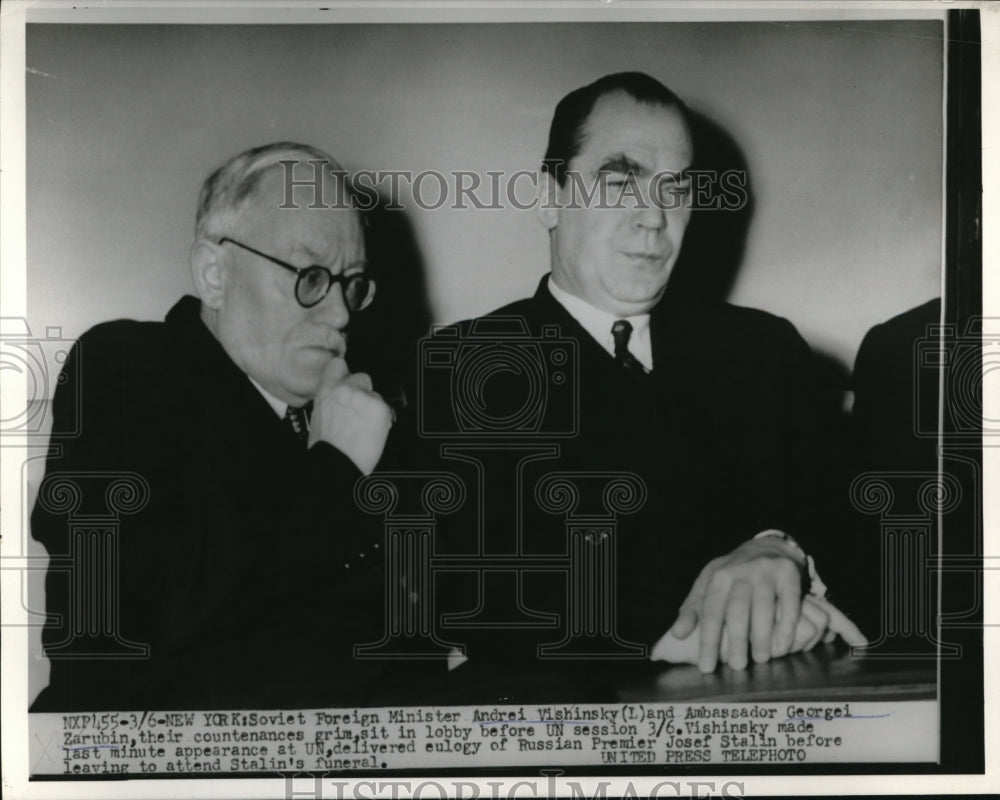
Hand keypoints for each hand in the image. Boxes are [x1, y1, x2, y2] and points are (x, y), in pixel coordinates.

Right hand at [308, 357, 393, 473]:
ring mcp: (365, 398)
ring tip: (364, 427)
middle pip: (362, 378)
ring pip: (376, 396)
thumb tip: (340, 399)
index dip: (345, 372)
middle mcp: (346, 389)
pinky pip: (386, 410)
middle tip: (359, 411)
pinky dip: (382, 420)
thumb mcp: (319, 416)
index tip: (348, 378)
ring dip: (373, 408)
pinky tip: (372, 432)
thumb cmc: (326, 447)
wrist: (336, 463)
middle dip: (363, 392)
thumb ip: (331, 400)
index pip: (338, 365)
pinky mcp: (380, 408)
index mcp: (327, 390)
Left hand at [668, 537, 804, 672]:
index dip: (708, 641)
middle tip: (737, 666)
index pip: (710, 613)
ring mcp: (765, 571)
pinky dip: (786, 625)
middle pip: (737, 611)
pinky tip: (783, 644)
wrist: (766, 547)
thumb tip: (676, 635)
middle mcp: (740, 572)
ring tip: (761, 659)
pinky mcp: (788, 573)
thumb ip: (693, 611)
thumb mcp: (708, 586)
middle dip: (736, 641)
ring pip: (763, 607)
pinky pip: (789, 602)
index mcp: (717, 577)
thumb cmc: (732, 576)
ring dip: (762, 636)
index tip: (706, 667)